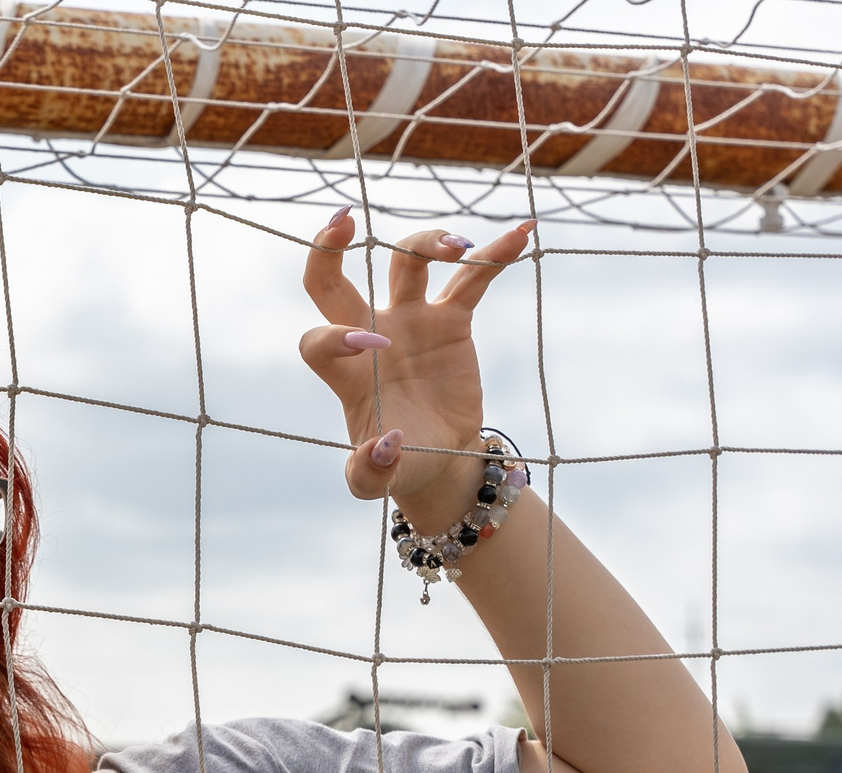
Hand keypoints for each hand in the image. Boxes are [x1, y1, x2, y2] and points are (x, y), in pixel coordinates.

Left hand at [297, 210, 536, 531]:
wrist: (439, 460)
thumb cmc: (399, 467)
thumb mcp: (376, 482)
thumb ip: (368, 474)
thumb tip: (384, 447)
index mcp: (346, 374)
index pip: (319, 341)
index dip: (336, 336)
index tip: (374, 347)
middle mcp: (370, 337)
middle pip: (334, 282)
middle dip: (328, 250)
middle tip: (345, 222)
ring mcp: (409, 322)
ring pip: (406, 263)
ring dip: (427, 244)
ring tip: (459, 249)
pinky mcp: (450, 320)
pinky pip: (472, 279)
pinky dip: (494, 255)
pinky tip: (522, 234)